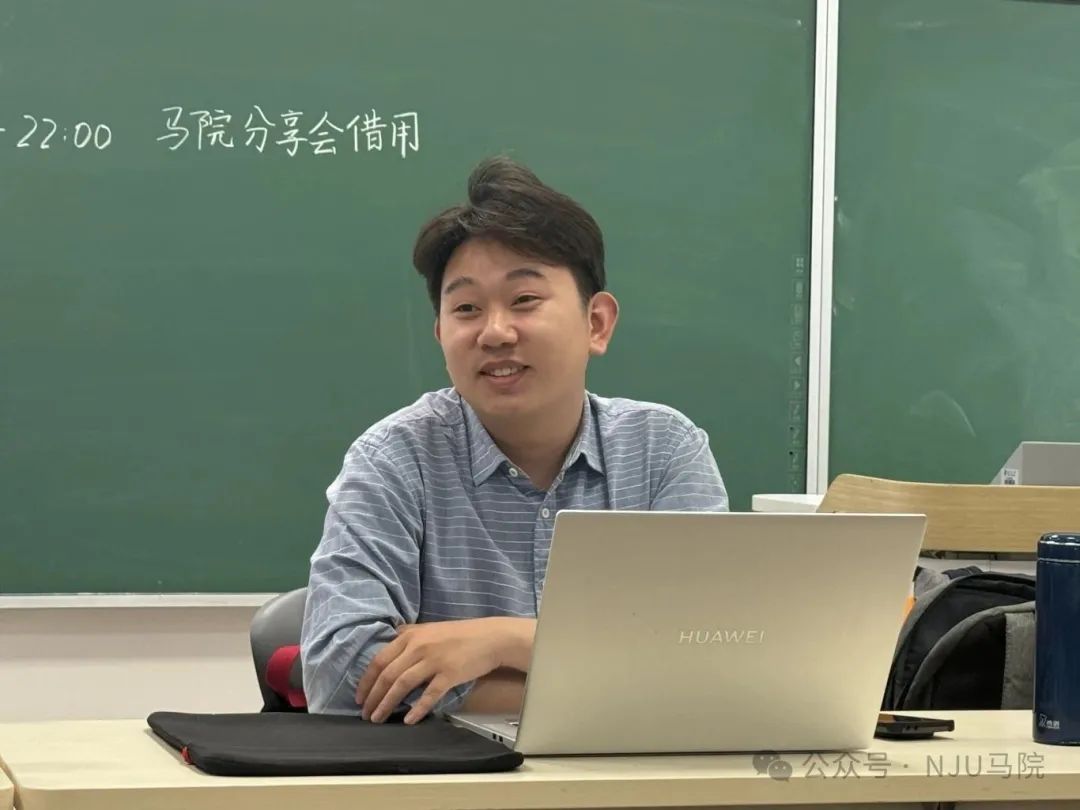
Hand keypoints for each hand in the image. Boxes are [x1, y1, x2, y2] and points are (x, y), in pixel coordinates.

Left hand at [356, 617, 533, 724]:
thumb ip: (410, 633)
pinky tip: (408, 720)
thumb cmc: (461, 634)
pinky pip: (429, 694)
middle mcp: (418, 646)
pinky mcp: (449, 673)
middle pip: (387, 675)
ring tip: (378, 719)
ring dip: (387, 704)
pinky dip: (417, 708)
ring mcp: (434, 660)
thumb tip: (392, 635)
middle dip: (372, 697)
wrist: (491, 637)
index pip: (379, 660)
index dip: (366, 681)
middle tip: (365, 714)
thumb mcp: (430, 628)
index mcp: (410, 635)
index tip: (359, 697)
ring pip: (402, 685)